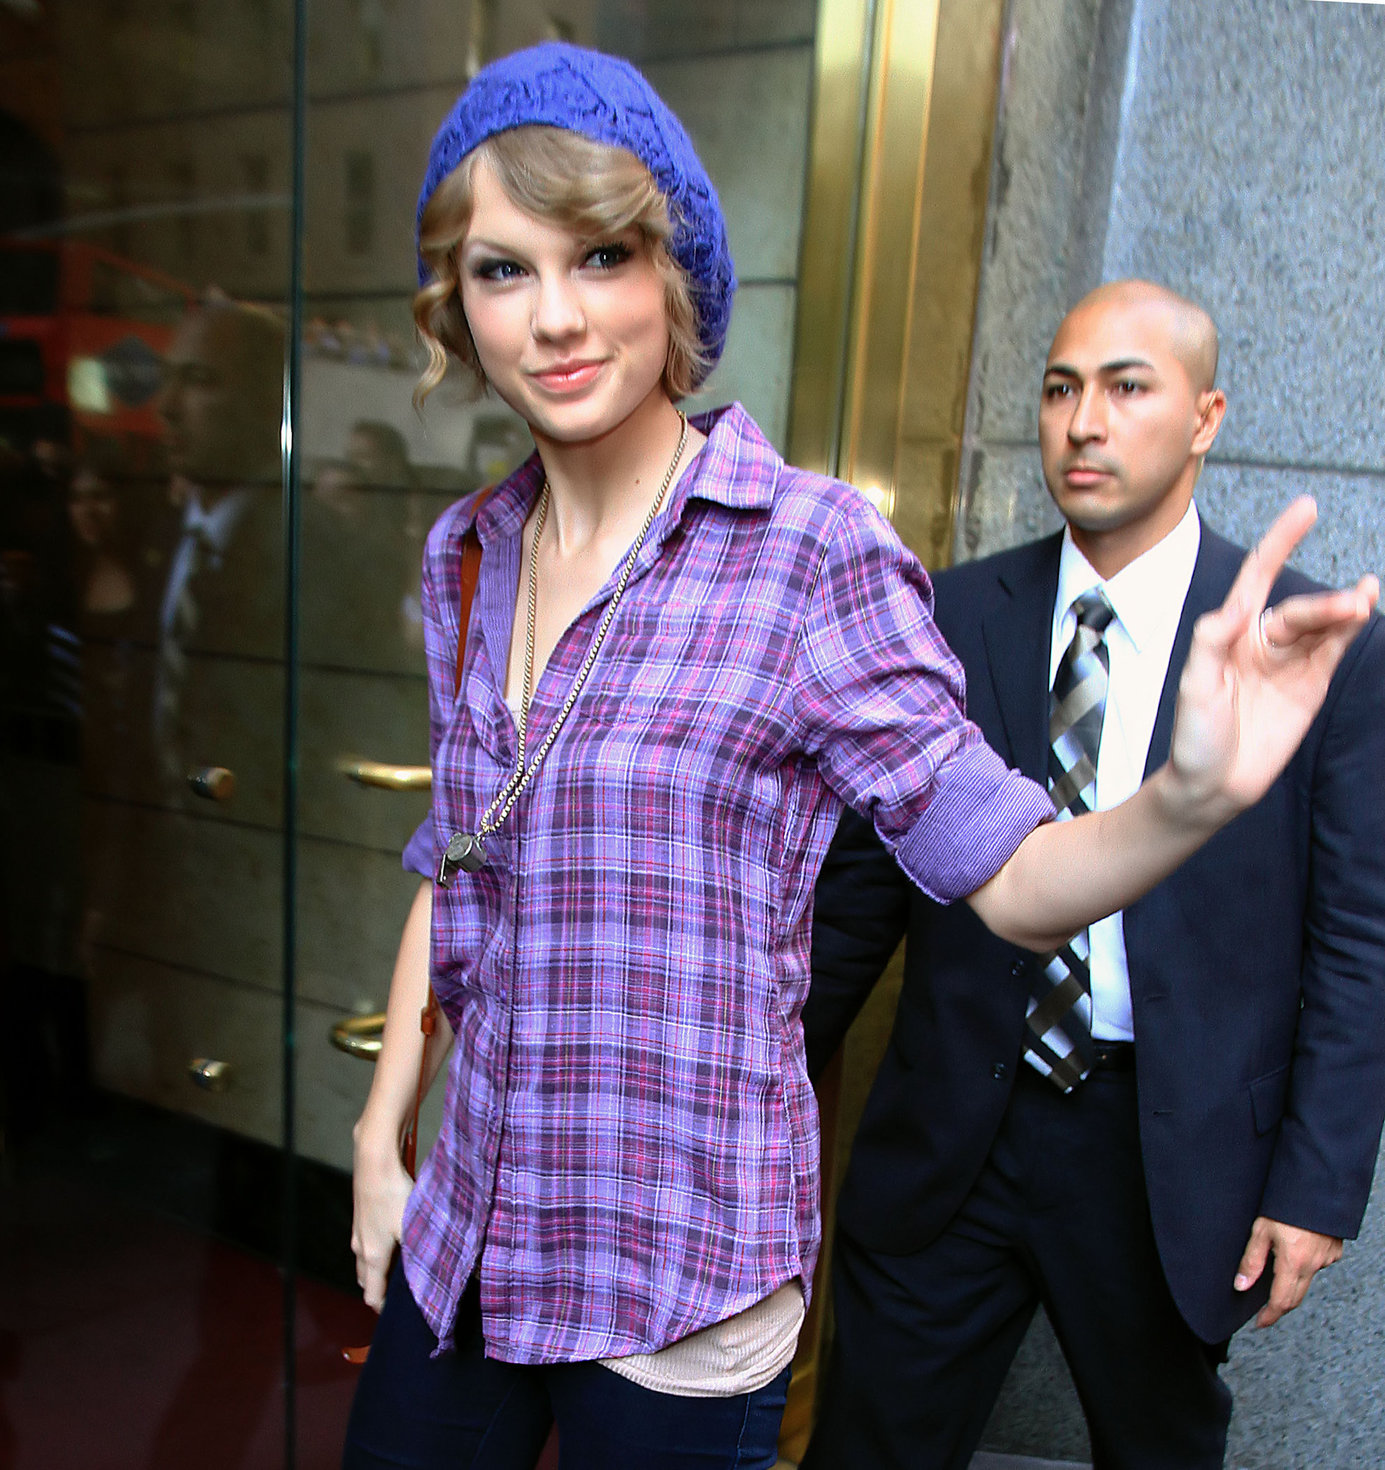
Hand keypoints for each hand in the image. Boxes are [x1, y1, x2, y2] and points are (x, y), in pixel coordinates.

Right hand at [350, 1132, 413, 1311]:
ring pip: (365, 1260)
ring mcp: (358, 1230)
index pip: (371, 1295)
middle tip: (402, 1292)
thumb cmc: (393, 1194)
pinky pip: (366, 1242)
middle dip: (380, 1290)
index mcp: (373, 1256)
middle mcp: (360, 1247)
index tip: (397, 1315)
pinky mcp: (361, 1215)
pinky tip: (396, 1237)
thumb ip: (424, 1251)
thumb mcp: (413, 1226)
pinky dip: (378, 1250)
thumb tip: (446, 1270)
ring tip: (402, 1266)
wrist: (374, 1160)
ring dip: (379, 1269)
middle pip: (366, 1280)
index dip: (382, 1309)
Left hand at [1168, 497, 1377, 818]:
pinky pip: (1333, 649)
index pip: (1257, 576)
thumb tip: (1234, 606)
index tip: (1306, 507)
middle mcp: (1262, 640)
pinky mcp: (1310, 686)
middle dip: (1323, 603)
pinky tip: (1364, 607)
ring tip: (1363, 600)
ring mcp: (1289, 662)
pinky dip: (1350, 628)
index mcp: (1229, 632)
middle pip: (1298, 608)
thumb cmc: (1194, 734)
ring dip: (1342, 610)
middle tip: (1351, 603)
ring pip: (1322, 625)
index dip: (1280, 541)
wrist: (1212, 785)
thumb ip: (1212, 641)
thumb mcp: (1194, 684)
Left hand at [1233, 1215, 1342, 1326]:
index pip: (1281, 1302)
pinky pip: (1317, 1267)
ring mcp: (1326, 1259)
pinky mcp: (1333, 1251)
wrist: (1315, 1188)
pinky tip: (1294, 1253)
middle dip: (1279, 1307)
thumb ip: (1251, 1260)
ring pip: (1306, 1282)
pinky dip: (1304, 1267)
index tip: (1259, 1324)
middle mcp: (1313, 1265)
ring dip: (1291, 1285)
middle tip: (1264, 1311)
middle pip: (1295, 1297)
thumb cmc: (1284, 1206)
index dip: (1270, 1316)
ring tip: (1275, 1275)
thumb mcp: (1260, 1230)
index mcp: (1293, 1263)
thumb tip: (1240, 1285)